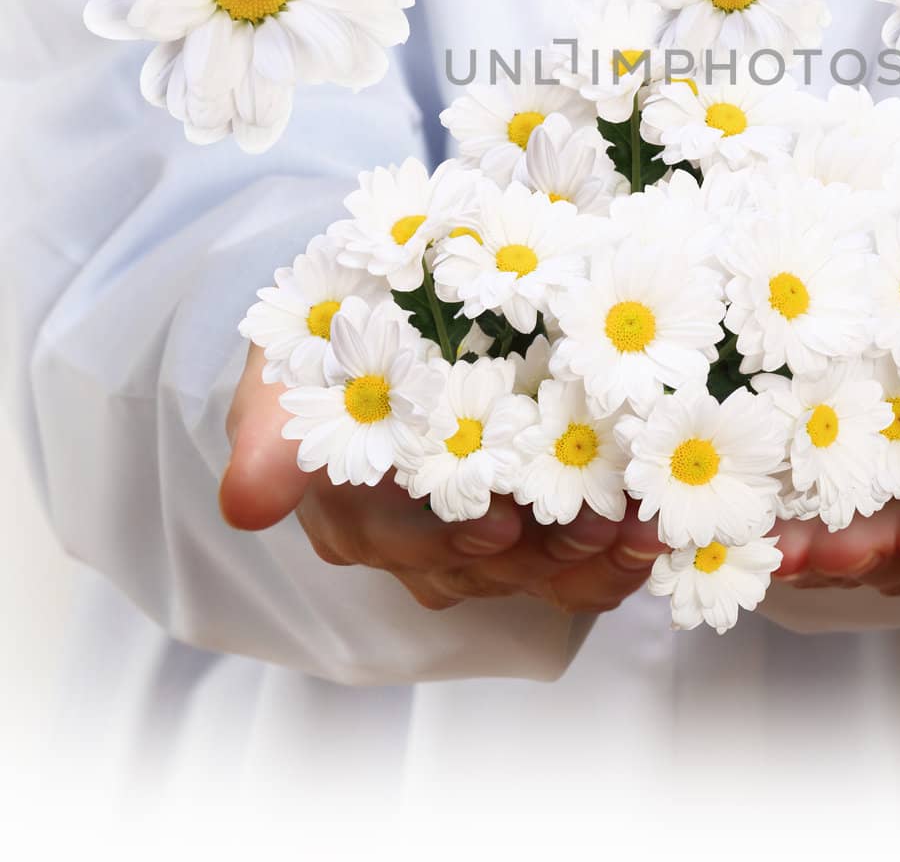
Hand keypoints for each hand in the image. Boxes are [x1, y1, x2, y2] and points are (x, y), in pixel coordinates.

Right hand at [219, 347, 662, 613]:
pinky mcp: (524, 533)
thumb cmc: (330, 347)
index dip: (450, 539)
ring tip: (643, 530)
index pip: (399, 539)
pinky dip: (613, 557)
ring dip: (591, 560)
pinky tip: (654, 534)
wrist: (374, 324)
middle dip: (541, 548)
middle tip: (601, 521)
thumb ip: (270, 437)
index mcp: (350, 512)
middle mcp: (409, 544)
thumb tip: (246, 503)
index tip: (501, 522)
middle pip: (478, 567)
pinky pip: (568, 567)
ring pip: (531, 574)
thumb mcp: (285, 375)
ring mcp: (469, 544)